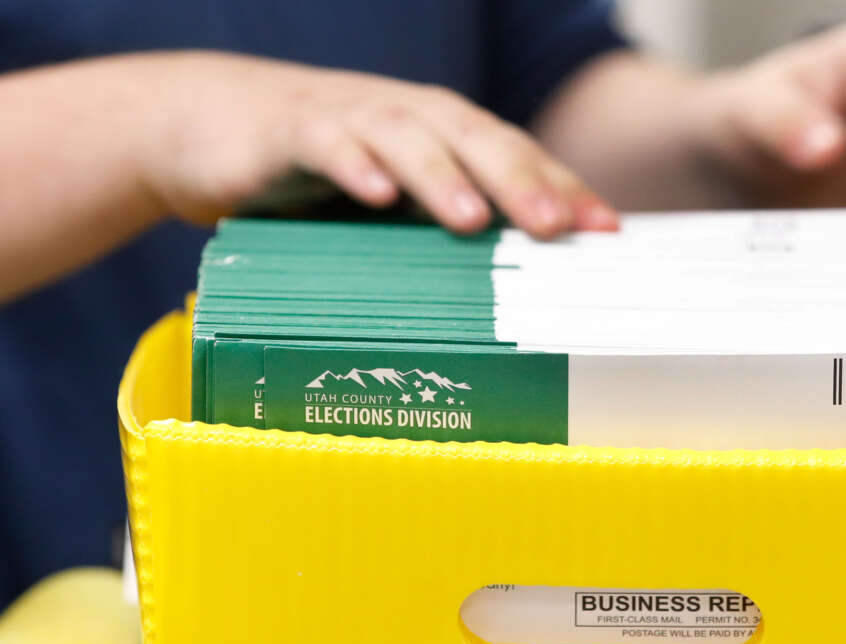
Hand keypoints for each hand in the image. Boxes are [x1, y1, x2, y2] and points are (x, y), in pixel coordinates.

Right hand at [137, 51, 618, 236]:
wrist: (210, 124)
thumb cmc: (321, 174)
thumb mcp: (393, 206)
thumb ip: (444, 233)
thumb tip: (514, 297)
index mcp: (445, 135)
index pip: (516, 156)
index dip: (563, 188)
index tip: (607, 231)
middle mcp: (409, 118)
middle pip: (475, 139)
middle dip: (520, 179)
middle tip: (557, 226)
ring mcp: (351, 118)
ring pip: (408, 137)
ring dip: (444, 176)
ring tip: (475, 221)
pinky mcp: (290, 131)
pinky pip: (326, 143)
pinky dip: (352, 165)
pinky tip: (375, 195)